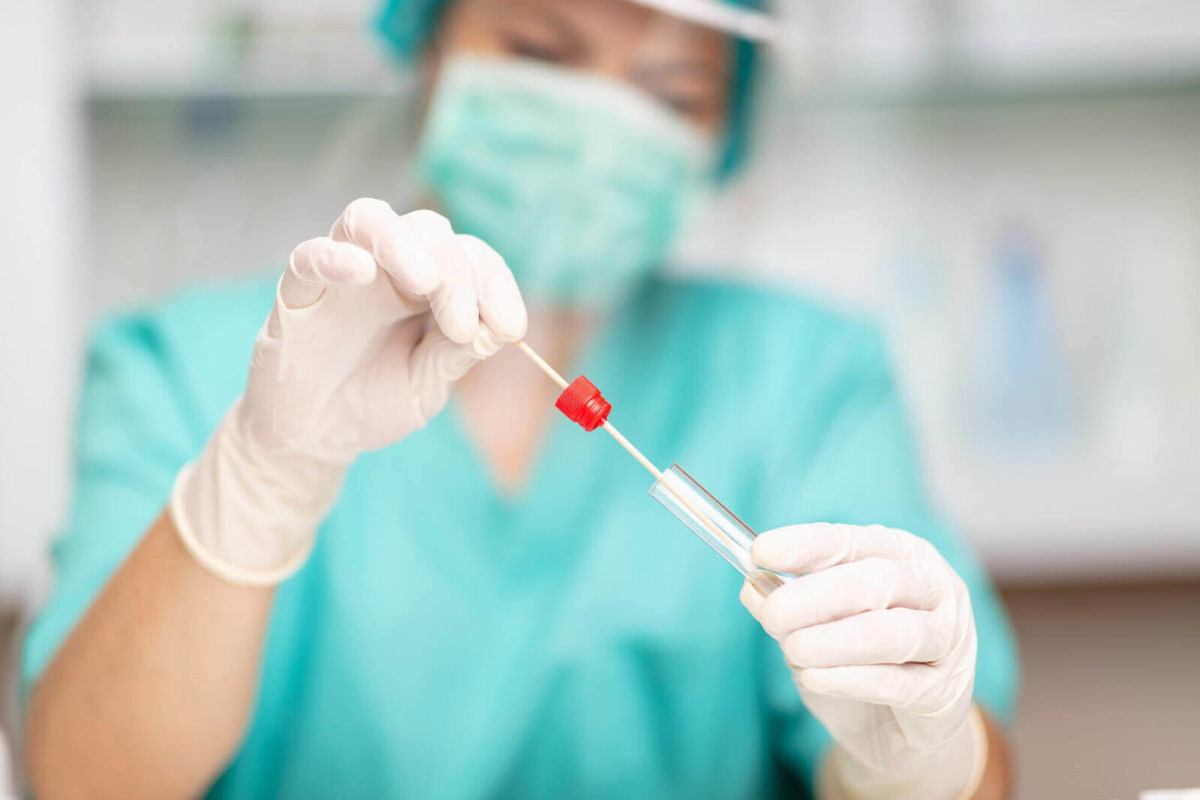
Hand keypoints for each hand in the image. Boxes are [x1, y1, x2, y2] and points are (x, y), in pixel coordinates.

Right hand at [171, 199, 525, 583]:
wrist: (313, 437)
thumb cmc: (374, 402)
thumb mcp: (428, 384)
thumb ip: (457, 354)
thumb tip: (498, 328)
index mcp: (430, 286)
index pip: (470, 258)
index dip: (495, 284)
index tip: (512, 328)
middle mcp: (389, 268)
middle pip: (428, 230)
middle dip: (456, 272)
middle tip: (462, 323)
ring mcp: (342, 273)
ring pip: (370, 220)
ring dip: (404, 244)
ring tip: (427, 282)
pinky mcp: (297, 291)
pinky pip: (308, 256)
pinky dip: (335, 257)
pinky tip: (361, 271)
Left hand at [741, 523, 981, 799]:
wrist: (898, 729)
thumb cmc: (858, 660)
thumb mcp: (817, 624)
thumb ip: (788, 602)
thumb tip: (752, 586)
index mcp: (902, 553)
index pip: (852, 541)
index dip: (805, 545)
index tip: (761, 551)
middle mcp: (935, 587)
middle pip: (877, 581)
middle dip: (817, 595)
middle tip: (773, 613)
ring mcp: (949, 638)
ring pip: (893, 633)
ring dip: (834, 640)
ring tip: (792, 649)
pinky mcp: (944, 692)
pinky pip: (897, 683)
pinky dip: (850, 679)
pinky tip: (813, 677)